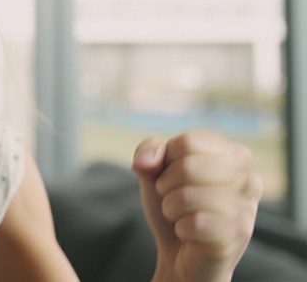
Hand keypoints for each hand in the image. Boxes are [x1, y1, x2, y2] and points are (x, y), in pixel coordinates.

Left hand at [132, 130, 261, 281]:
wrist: (180, 252)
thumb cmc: (175, 203)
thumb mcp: (156, 170)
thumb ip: (150, 149)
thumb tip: (145, 163)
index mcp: (234, 154)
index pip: (188, 141)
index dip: (167, 159)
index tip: (171, 173)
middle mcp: (248, 178)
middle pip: (188, 166)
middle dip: (166, 185)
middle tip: (173, 197)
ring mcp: (246, 207)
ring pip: (188, 195)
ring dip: (172, 208)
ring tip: (181, 215)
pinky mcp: (239, 234)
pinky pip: (195, 223)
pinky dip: (182, 228)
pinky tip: (191, 233)